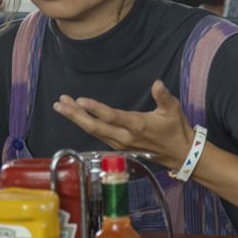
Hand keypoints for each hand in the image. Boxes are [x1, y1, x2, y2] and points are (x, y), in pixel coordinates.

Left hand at [52, 80, 193, 169]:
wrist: (178, 154)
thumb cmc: (175, 129)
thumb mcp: (173, 110)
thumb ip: (164, 97)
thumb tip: (157, 83)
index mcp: (137, 126)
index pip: (112, 117)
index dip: (95, 109)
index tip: (80, 100)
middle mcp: (124, 137)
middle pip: (95, 127)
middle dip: (75, 115)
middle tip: (59, 103)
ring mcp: (119, 143)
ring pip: (93, 131)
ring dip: (76, 118)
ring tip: (62, 105)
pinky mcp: (117, 146)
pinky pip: (97, 135)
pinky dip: (84, 124)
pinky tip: (75, 115)